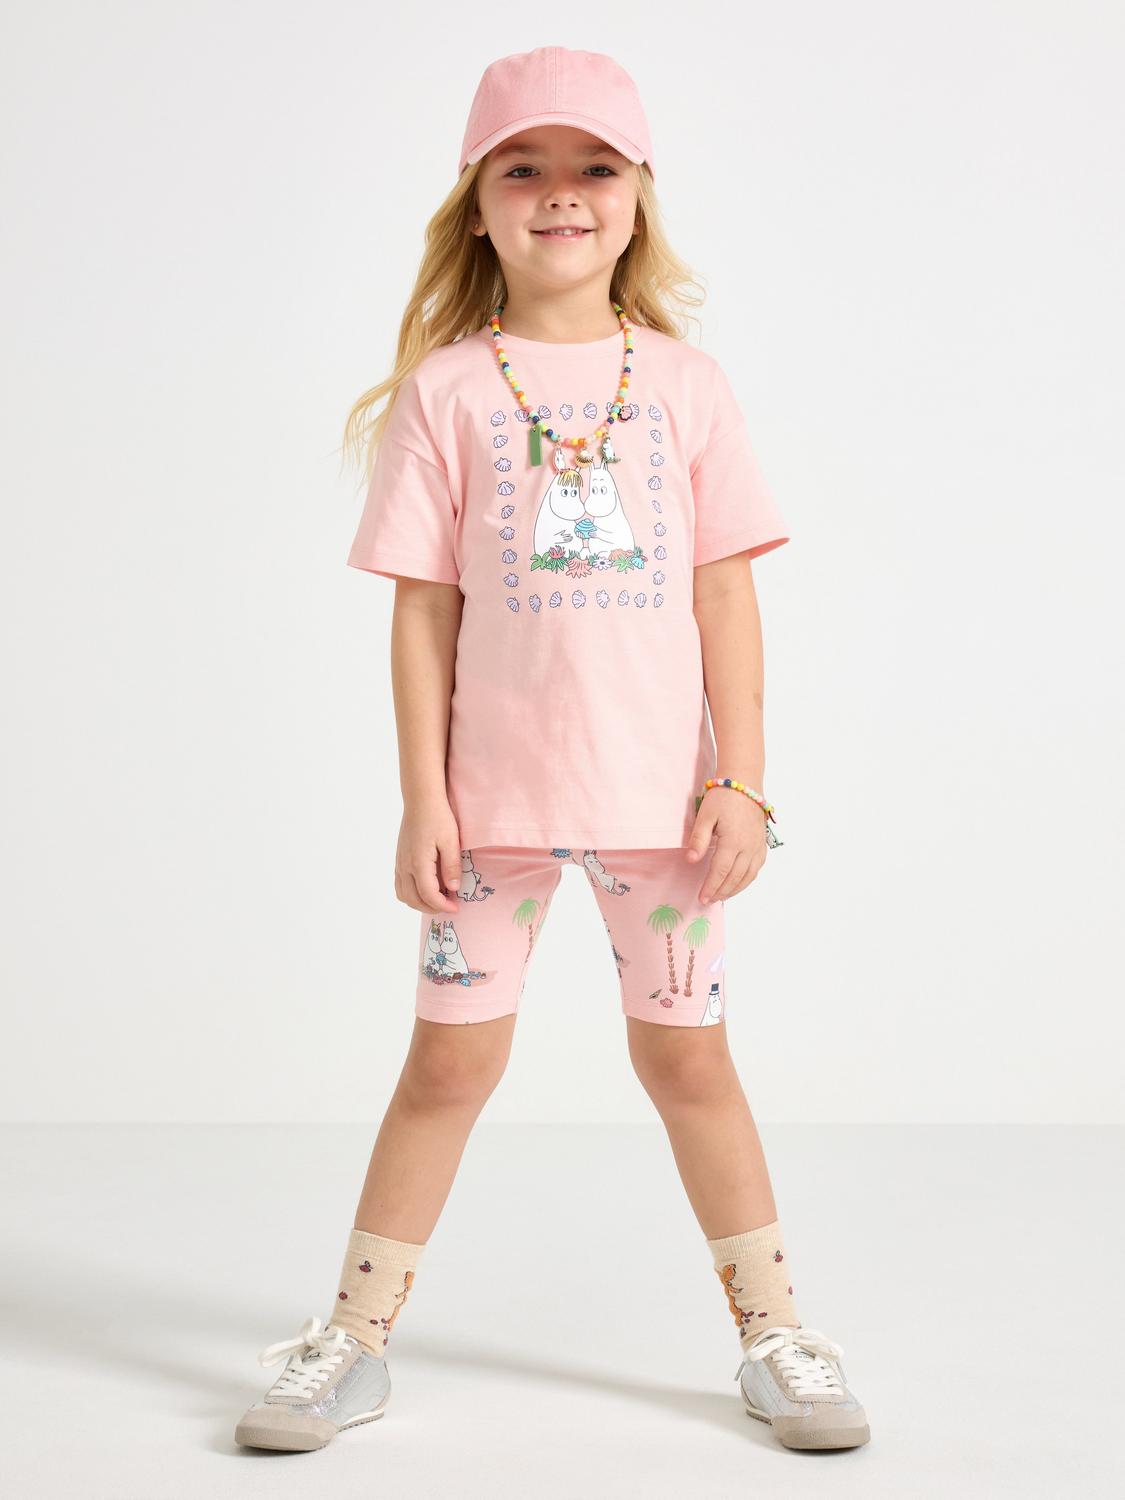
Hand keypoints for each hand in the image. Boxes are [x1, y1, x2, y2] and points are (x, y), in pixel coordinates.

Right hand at [394, 800, 462, 913]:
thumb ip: (452, 866)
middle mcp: (405, 866)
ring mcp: (400, 862)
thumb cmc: (438, 817)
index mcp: (419, 862)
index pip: (428, 895)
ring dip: (419, 902)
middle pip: (413, 899)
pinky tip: (426, 887)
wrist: (420, 800)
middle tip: (449, 905)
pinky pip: (400, 884)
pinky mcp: (399, 859)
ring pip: (403, 894)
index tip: (456, 907)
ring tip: (438, 898)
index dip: (442, 905)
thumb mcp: (451, 841)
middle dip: (431, 908)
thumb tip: (453, 889)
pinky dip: (411, 893)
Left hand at [685, 787, 768, 902]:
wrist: (745, 783)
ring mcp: (758, 846)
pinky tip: (739, 883)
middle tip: (708, 900)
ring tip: (722, 896)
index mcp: (733, 841)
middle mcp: (748, 847)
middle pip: (734, 877)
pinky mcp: (762, 843)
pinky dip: (748, 879)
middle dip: (721, 891)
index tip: (702, 897)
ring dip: (735, 889)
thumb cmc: (723, 797)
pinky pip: (757, 867)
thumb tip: (692, 860)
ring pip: (748, 876)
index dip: (711, 887)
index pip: (720, 871)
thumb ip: (699, 839)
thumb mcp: (705, 815)